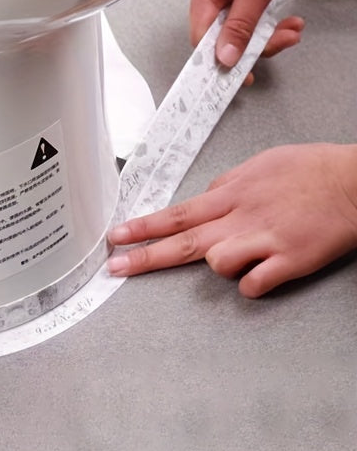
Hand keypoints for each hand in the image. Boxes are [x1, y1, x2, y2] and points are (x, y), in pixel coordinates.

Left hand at [107, 143, 356, 296]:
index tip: (117, 237)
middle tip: (116, 267)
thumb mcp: (259, 166)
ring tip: (237, 258)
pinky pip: (253, 284)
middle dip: (145, 255)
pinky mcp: (290, 261)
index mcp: (232, 193)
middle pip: (183, 241)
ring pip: (216, 263)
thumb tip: (206, 198)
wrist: (353, 182)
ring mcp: (265, 240)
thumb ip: (227, 185)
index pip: (177, 212)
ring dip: (217, 266)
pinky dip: (250, 284)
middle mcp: (241, 217)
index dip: (143, 226)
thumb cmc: (310, 170)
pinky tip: (258, 275)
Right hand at [190, 0, 311, 68]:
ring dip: (263, 29)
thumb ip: (241, 24)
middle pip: (219, 29)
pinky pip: (242, 6)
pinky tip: (282, 16)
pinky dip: (262, 15)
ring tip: (290, 28)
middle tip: (281, 43)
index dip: (218, 57)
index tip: (239, 74)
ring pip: (234, 19)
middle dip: (252, 41)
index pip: (201, 33)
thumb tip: (224, 56)